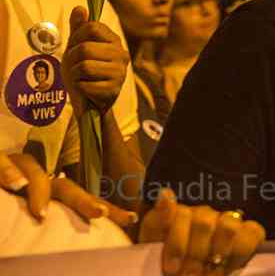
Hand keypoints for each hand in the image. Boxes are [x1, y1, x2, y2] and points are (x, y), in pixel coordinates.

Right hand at [0, 152, 135, 225]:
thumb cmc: (10, 198)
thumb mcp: (31, 210)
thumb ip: (55, 218)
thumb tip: (80, 239)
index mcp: (52, 190)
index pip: (82, 199)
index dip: (106, 208)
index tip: (131, 220)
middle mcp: (41, 176)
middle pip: (66, 186)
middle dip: (85, 200)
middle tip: (100, 214)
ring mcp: (19, 166)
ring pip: (35, 172)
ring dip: (40, 192)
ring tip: (42, 214)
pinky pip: (2, 164)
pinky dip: (7, 173)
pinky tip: (14, 185)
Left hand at [63, 6, 129, 114]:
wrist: (89, 100)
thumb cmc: (82, 72)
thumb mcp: (76, 47)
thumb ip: (78, 28)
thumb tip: (79, 8)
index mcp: (114, 40)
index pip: (91, 27)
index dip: (76, 37)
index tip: (75, 47)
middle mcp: (121, 53)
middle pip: (85, 48)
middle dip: (71, 59)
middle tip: (75, 67)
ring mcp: (120, 72)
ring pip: (84, 66)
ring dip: (74, 74)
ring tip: (81, 78)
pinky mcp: (114, 89)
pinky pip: (85, 83)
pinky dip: (79, 87)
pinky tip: (86, 89)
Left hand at [140, 188, 265, 274]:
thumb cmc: (172, 265)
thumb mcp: (155, 246)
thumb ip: (158, 221)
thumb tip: (165, 193)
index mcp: (180, 215)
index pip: (181, 215)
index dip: (177, 244)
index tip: (171, 269)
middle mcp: (205, 214)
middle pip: (204, 223)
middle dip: (195, 256)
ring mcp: (229, 220)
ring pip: (227, 227)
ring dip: (216, 255)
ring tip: (208, 274)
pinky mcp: (250, 231)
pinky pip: (252, 233)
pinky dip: (240, 253)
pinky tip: (228, 268)